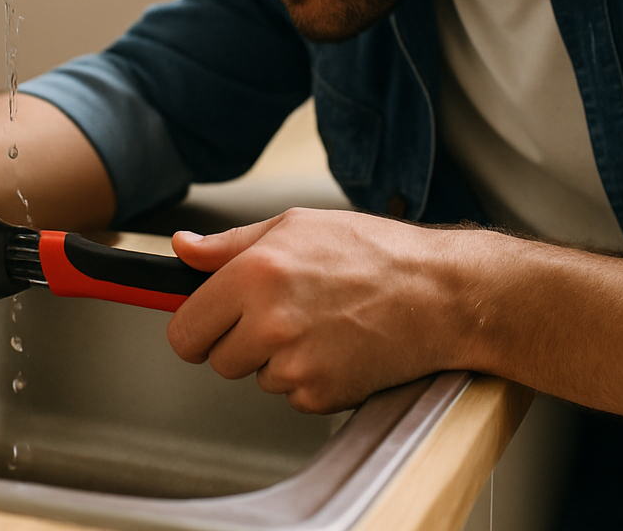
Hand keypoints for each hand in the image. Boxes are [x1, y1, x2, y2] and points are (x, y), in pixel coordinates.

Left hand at [166, 209, 465, 412]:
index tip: (207, 325)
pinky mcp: (323, 395)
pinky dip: (310, 378)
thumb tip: (183, 248)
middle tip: (280, 315)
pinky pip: (293, 395)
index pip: (184, 330)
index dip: (196, 327)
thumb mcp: (296, 226)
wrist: (439, 294)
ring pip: (256, 377)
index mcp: (255, 275)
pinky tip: (338, 347)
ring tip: (321, 323)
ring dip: (278, 360)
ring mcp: (297, 364)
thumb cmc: (374, 253)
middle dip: (239, 342)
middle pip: (217, 360)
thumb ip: (228, 244)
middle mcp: (270, 322)